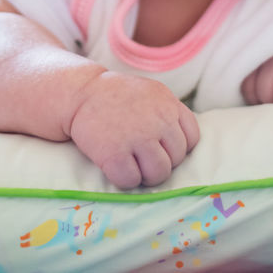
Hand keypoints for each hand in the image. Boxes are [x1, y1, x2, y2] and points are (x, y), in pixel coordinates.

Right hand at [66, 71, 199, 188]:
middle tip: (141, 158)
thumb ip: (169, 113)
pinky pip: (132, 180)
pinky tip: (116, 166)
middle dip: (161, 163)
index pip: (192, 139)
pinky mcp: (115, 153)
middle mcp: (158, 120)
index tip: (160, 148)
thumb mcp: (150, 92)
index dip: (177, 149)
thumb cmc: (116, 96)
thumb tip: (186, 144)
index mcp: (169, 103)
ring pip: (159, 174)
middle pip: (177, 159)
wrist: (80, 92)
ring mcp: (138, 137)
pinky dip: (124, 179)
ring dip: (146, 176)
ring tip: (132, 165)